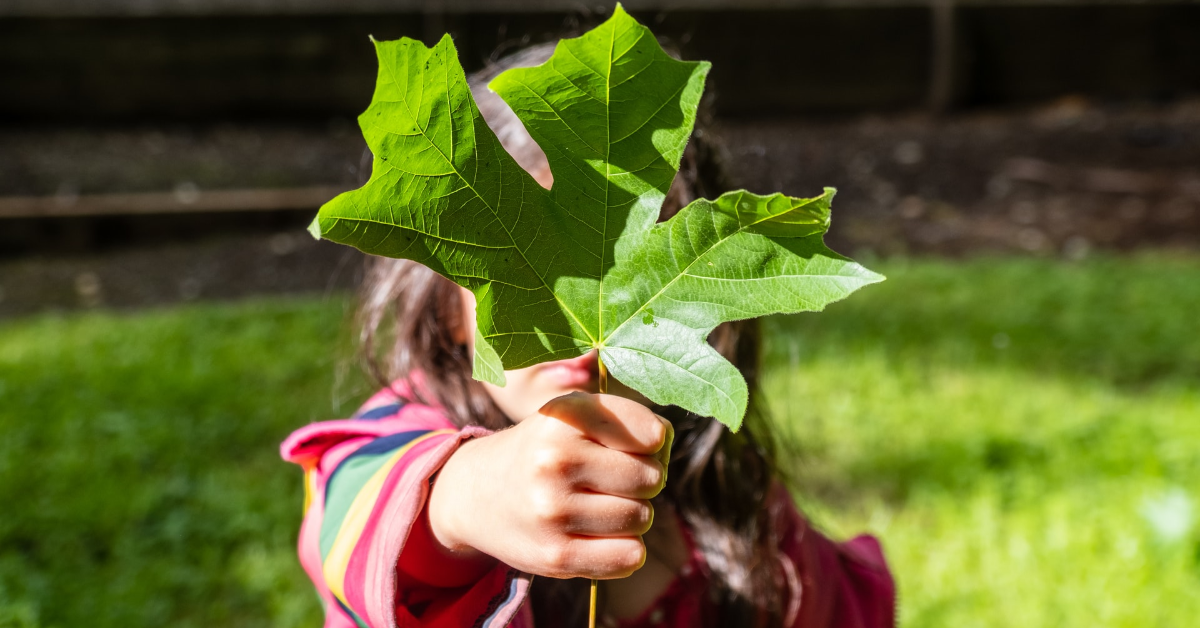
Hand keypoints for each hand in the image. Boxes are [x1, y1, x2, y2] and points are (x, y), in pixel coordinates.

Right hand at [427, 392, 672, 579]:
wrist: (477, 493)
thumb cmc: (545, 450)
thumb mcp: (575, 415)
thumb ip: (629, 421)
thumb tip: (665, 444)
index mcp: (566, 416)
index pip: (652, 434)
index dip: (653, 443)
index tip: (632, 446)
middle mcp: (555, 460)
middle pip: (652, 478)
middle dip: (643, 480)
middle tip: (611, 480)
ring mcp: (553, 510)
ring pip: (642, 518)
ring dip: (632, 515)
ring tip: (598, 505)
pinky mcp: (556, 555)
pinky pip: (630, 557)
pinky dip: (626, 549)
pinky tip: (599, 535)